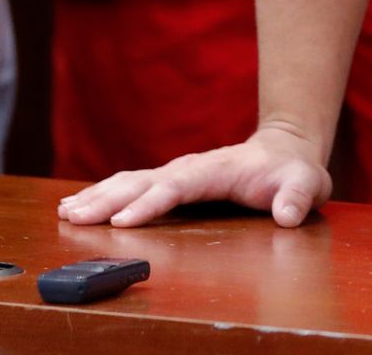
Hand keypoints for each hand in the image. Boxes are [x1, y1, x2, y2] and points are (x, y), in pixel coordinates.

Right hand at [56, 125, 331, 229]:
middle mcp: (188, 168)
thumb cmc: (293, 172)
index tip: (122, 221)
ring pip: (130, 181)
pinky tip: (79, 205)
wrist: (285, 151)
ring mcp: (177, 173)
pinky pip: (132, 186)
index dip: (150, 203)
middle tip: (73, 216)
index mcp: (214, 170)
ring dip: (98, 195)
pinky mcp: (171, 181)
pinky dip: (104, 194)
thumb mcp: (306, 184)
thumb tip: (287, 215)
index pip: (176, 186)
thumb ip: (298, 197)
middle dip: (107, 199)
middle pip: (142, 181)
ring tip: (65, 212)